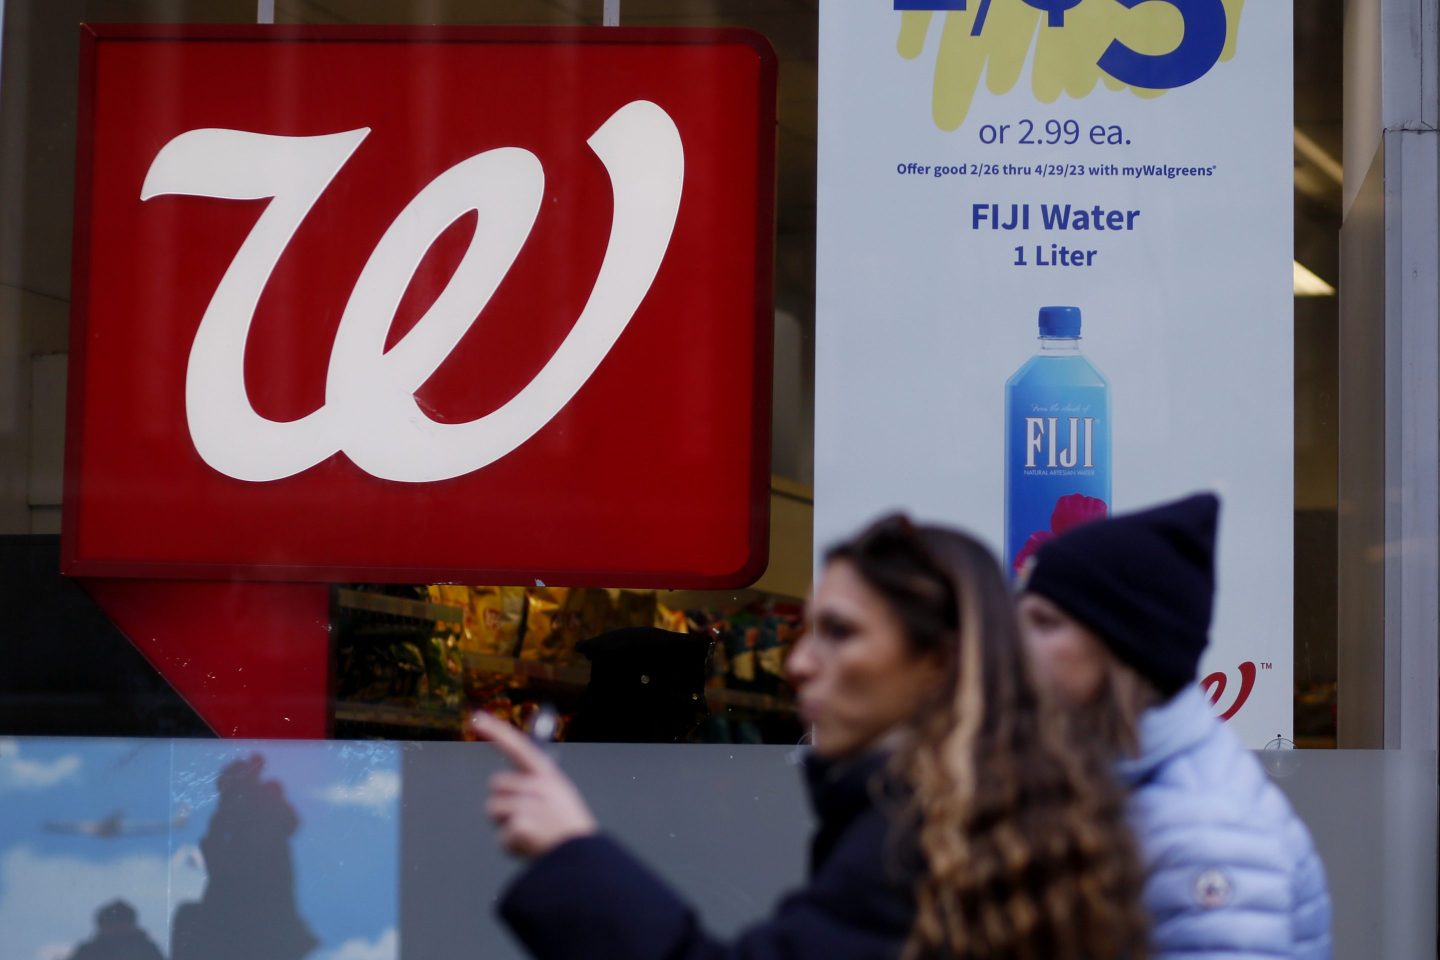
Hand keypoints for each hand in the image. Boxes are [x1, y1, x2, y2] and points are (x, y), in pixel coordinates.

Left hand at [471, 711, 597, 858]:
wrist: (583, 858)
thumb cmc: (568, 829)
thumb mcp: (558, 795)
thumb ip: (533, 785)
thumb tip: (501, 785)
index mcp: (547, 775)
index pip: (518, 746)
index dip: (496, 731)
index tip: (477, 717)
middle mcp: (538, 785)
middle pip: (495, 786)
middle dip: (501, 803)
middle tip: (526, 819)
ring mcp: (530, 805)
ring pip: (492, 810)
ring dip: (504, 827)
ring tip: (529, 834)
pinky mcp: (522, 825)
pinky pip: (501, 838)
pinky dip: (511, 848)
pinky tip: (530, 848)